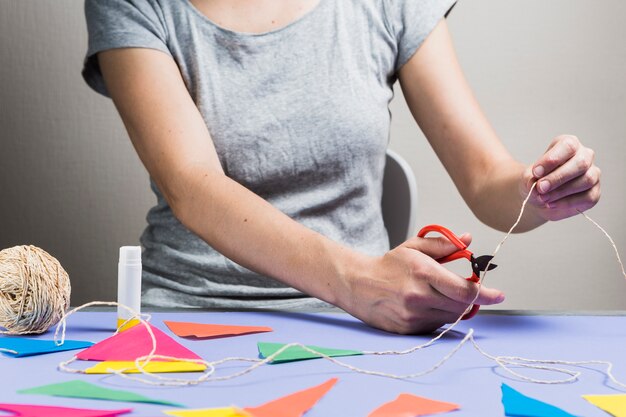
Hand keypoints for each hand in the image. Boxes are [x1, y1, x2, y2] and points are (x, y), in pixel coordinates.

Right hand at [343, 234, 504, 333]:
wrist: (358, 285)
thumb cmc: (387, 265)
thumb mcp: (414, 247)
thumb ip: (443, 244)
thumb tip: (468, 240)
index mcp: (423, 273)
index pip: (464, 289)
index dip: (485, 294)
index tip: (498, 295)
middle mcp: (419, 296)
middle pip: (461, 306)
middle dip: (470, 299)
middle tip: (465, 290)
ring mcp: (413, 315)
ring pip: (450, 317)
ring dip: (454, 308)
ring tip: (438, 295)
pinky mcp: (409, 329)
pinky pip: (436, 326)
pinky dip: (438, 316)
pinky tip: (426, 305)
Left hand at [522, 135, 600, 220]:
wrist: (539, 197)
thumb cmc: (536, 180)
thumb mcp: (528, 177)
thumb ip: (531, 180)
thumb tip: (538, 188)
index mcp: (569, 144)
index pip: (568, 146)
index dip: (552, 159)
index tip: (536, 172)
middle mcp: (584, 156)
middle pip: (581, 163)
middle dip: (558, 177)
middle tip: (540, 187)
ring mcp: (592, 174)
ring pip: (586, 180)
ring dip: (562, 191)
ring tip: (543, 198)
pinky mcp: (594, 192)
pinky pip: (588, 197)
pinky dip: (567, 202)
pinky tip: (551, 204)